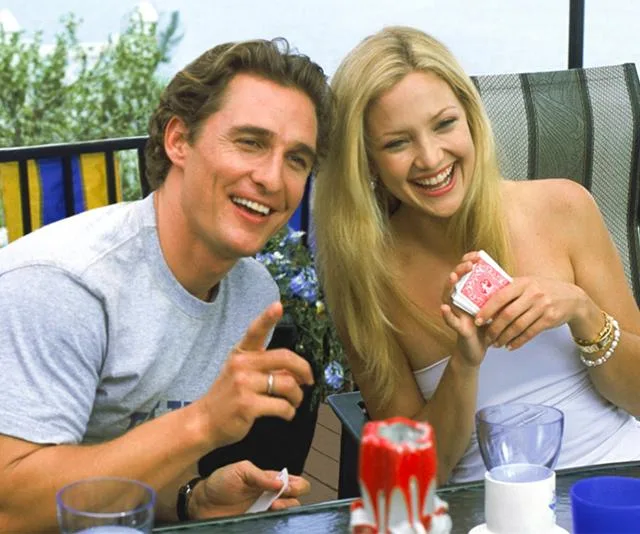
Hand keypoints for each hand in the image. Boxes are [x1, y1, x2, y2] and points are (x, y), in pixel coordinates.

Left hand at [190, 460, 309, 518]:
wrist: (201, 504)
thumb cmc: (219, 483)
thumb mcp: (239, 470)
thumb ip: (259, 475)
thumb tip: (281, 481)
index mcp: (269, 481)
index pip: (295, 483)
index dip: (297, 485)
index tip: (287, 487)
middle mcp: (270, 497)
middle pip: (295, 501)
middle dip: (292, 499)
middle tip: (278, 499)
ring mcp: (263, 513)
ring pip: (286, 516)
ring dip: (284, 512)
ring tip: (272, 508)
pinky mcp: (256, 524)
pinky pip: (272, 527)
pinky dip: (275, 525)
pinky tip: (267, 519)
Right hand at [196, 301, 313, 448]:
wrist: (204, 422)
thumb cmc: (228, 396)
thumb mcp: (243, 374)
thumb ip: (267, 368)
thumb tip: (296, 372)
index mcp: (241, 353)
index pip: (255, 331)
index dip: (267, 317)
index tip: (278, 306)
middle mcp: (242, 365)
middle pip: (284, 358)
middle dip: (304, 369)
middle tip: (309, 380)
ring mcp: (244, 385)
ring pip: (287, 384)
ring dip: (298, 396)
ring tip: (295, 401)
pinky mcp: (248, 405)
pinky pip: (282, 406)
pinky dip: (289, 412)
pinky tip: (286, 414)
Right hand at [440, 253, 489, 366]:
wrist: (480, 349)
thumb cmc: (487, 326)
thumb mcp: (493, 307)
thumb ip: (495, 294)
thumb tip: (508, 277)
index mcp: (468, 294)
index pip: (465, 273)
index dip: (468, 262)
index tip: (477, 255)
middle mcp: (459, 300)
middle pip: (455, 281)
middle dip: (460, 270)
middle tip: (469, 264)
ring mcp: (456, 313)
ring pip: (448, 297)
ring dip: (449, 286)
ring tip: (453, 277)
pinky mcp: (458, 328)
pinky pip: (450, 320)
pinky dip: (446, 314)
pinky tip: (445, 307)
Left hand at [476, 274, 588, 349]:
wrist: (573, 298)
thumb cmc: (543, 290)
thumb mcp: (528, 283)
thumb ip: (510, 290)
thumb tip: (484, 299)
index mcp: (523, 282)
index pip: (500, 296)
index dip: (487, 310)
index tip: (477, 320)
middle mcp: (533, 293)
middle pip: (508, 314)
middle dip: (494, 328)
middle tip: (486, 337)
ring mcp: (542, 306)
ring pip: (518, 326)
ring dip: (505, 337)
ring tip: (496, 344)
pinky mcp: (549, 319)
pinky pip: (530, 333)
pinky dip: (518, 341)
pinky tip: (510, 346)